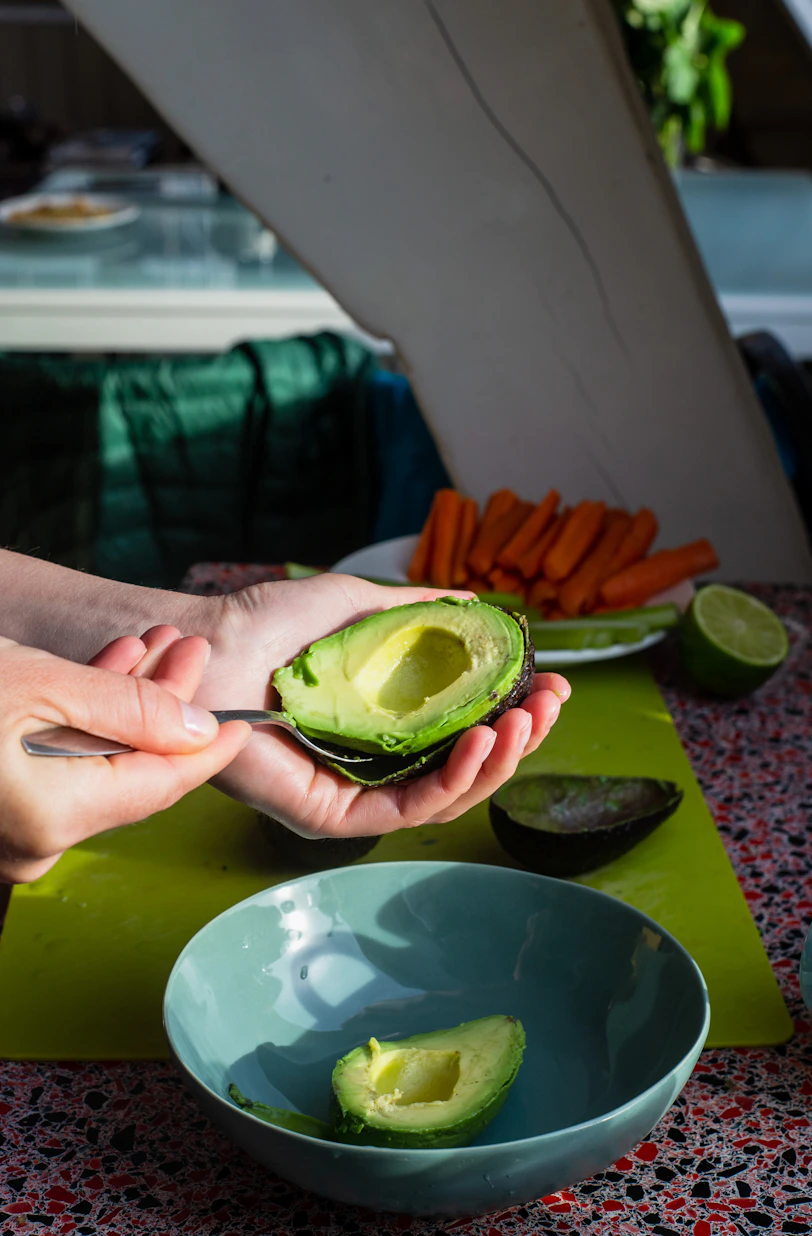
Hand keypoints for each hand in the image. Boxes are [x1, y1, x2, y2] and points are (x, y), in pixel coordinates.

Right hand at [0, 631, 250, 882]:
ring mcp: (16, 832)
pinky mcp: (2, 810)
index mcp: (56, 818)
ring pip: (98, 765)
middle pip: (133, 771)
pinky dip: (83, 723)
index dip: (208, 752)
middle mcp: (38, 842)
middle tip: (190, 652)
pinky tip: (106, 673)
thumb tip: (197, 729)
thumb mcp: (43, 685)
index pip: (162, 786)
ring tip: (152, 648)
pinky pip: (60, 769)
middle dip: (165, 706)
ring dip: (126, 705)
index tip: (243, 725)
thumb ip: (129, 709)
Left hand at [193, 574, 569, 837]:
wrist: (211, 644)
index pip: (463, 730)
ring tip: (525, 721)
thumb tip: (476, 606)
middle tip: (551, 704)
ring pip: (446, 795)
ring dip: (498, 760)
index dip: (513, 712)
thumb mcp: (359, 606)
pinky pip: (406, 809)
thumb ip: (418, 614)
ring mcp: (355, 794)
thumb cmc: (270, 624)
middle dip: (519, 738)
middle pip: (465, 768)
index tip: (552, 684)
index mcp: (385, 725)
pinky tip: (482, 742)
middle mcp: (374, 765)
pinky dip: (453, 780)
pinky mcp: (332, 817)